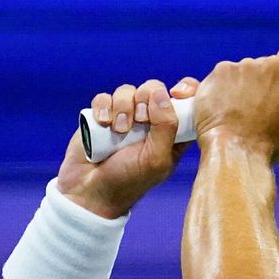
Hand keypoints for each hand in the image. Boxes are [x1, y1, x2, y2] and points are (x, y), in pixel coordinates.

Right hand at [58, 78, 198, 218]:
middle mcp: (152, 121)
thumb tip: (161, 94)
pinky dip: (104, 107)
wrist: (91, 190)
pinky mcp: (104, 115)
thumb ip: (166, 126)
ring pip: (128, 90)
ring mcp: (127, 116)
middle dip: (145, 100)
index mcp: (173, 132)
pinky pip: (105, 97)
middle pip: (154, 88)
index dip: (186, 90)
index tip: (177, 93)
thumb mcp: (155, 158)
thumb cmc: (130, 179)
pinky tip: (103, 123)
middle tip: (140, 121)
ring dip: (123, 107)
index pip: (187, 100)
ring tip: (119, 130)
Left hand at [193, 47, 278, 163]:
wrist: (237, 152)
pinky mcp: (220, 72)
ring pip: (242, 71)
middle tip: (256, 105)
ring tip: (236, 110)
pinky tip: (222, 107)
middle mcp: (271, 65)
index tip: (278, 83)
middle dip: (261, 80)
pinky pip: (222, 76)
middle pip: (265, 64)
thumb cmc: (270, 147)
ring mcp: (243, 66)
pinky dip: (221, 88)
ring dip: (241, 85)